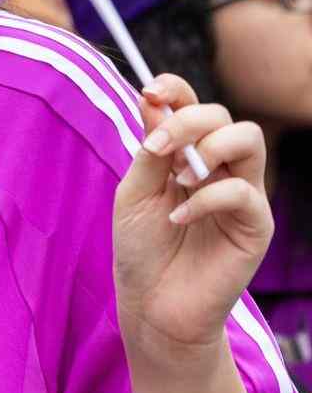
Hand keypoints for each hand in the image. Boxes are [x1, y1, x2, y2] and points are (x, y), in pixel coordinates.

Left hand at [114, 75, 271, 362]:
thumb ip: (150, 149)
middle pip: (224, 116)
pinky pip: (243, 192)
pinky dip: (206, 199)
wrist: (152, 304)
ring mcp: (243, 194)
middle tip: (155, 150)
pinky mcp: (255, 225)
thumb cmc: (142, 248)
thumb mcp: (136, 191)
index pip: (196, 106)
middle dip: (188, 121)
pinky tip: (178, 219)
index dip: (177, 89)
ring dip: (208, 149)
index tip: (151, 91)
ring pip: (249, 139)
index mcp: (188, 156)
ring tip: (178, 180)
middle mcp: (221, 168)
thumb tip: (155, 98)